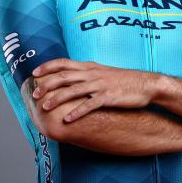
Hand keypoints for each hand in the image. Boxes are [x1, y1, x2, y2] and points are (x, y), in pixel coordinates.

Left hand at [31, 59, 158, 121]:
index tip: (34, 73)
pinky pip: (90, 104)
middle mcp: (93, 73)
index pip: (64, 63)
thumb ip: (88, 73)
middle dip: (47, 85)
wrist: (146, 84)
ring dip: (57, 99)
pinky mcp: (109, 97)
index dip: (48, 67)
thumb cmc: (124, 80)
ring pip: (74, 90)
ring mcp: (100, 85)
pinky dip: (78, 112)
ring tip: (45, 107)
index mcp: (91, 66)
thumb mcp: (104, 72)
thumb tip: (72, 77)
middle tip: (34, 95)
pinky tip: (68, 119)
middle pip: (65, 76)